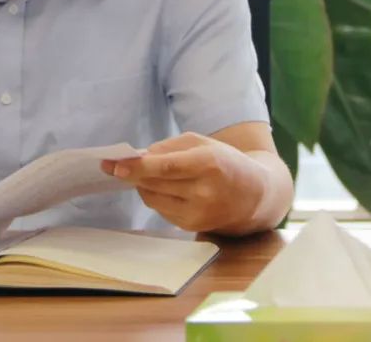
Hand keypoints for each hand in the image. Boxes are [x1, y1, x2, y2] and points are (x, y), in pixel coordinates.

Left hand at [100, 132, 268, 233]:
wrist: (256, 195)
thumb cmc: (225, 162)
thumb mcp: (202, 143)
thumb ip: (168, 147)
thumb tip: (137, 157)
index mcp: (208, 164)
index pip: (166, 167)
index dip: (137, 167)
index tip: (115, 165)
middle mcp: (205, 191)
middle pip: (155, 183)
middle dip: (131, 174)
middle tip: (114, 166)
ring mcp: (200, 213)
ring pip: (153, 199)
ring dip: (142, 185)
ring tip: (143, 174)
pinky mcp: (194, 226)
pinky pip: (161, 210)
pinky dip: (155, 197)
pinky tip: (162, 188)